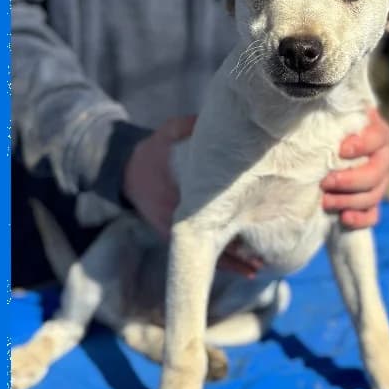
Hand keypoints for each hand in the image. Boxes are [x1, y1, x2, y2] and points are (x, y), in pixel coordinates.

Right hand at [122, 115, 262, 276]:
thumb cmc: (155, 150)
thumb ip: (187, 126)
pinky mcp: (175, 234)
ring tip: (258, 267)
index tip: (252, 229)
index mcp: (176, 193)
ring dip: (232, 262)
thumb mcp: (168, 132)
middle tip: (261, 262)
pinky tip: (245, 265)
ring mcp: (174, 228)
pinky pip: (199, 251)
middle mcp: (175, 216)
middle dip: (235, 253)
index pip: (206, 214)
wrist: (127, 170)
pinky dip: (221, 259)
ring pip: (205, 252)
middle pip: (208, 240)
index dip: (230, 223)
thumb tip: (210, 121)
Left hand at [321, 109, 388, 228]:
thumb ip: (325, 118)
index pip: (379, 135)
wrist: (312, 161)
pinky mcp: (370, 203)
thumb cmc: (316, 136)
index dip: (363, 145)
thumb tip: (314, 103)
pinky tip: (344, 218)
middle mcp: (381, 156)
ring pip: (375, 194)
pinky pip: (373, 215)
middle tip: (325, 182)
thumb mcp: (320, 124)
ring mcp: (379, 182)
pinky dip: (360, 218)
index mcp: (374, 132)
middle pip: (378, 171)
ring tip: (325, 201)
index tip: (341, 150)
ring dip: (349, 200)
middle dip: (351, 179)